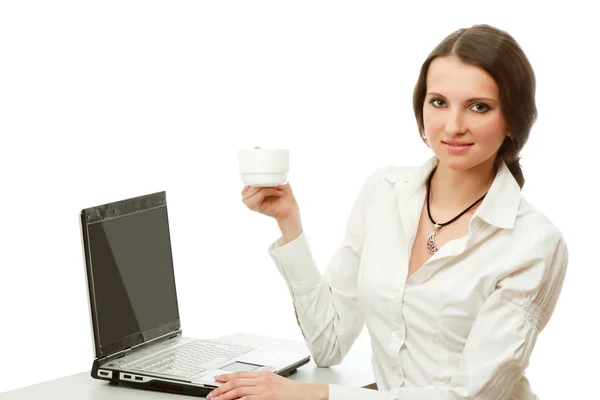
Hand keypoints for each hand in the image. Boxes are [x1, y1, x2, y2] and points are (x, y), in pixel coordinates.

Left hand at [206, 371, 327, 399]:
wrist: (305, 393)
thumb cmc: (293, 391)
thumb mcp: (275, 382)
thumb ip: (262, 383)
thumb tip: (248, 387)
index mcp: (263, 374)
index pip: (240, 374)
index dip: (226, 376)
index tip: (217, 379)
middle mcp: (262, 379)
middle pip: (236, 381)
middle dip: (221, 388)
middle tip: (211, 393)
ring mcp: (263, 389)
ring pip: (238, 390)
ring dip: (224, 396)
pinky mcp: (266, 397)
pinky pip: (247, 399)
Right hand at [241, 147, 299, 223]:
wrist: (289, 208)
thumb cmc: (283, 193)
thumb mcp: (275, 175)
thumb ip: (266, 163)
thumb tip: (256, 147)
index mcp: (249, 188)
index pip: (248, 177)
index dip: (257, 173)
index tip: (270, 176)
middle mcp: (246, 195)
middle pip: (251, 181)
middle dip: (265, 181)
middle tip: (278, 183)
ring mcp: (248, 201)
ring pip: (254, 187)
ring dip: (268, 186)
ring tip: (278, 188)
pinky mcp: (252, 207)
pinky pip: (259, 193)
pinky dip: (269, 192)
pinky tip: (277, 193)